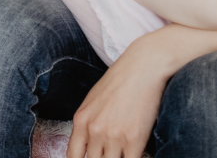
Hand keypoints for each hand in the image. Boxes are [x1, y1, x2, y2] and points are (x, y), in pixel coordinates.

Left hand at [67, 33, 169, 157]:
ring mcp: (114, 136)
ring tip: (122, 152)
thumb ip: (87, 124)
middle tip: (110, 153)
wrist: (143, 68)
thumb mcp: (93, 101)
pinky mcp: (134, 140)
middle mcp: (94, 130)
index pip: (73, 156)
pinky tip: (133, 153)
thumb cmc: (119, 81)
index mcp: (81, 121)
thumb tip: (87, 146)